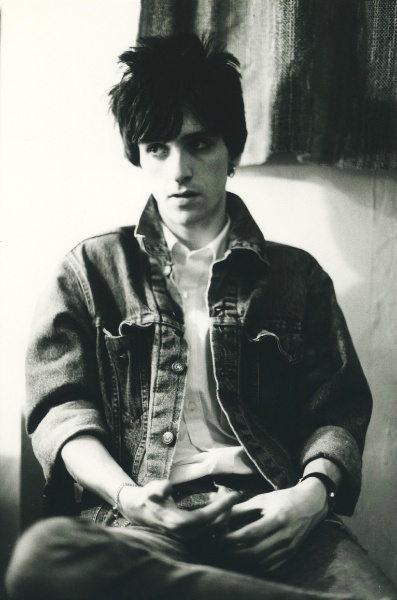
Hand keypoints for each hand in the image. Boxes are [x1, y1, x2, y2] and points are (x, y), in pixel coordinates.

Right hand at [118, 480, 238, 539]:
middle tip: (229, 490)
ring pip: (215, 528)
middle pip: (215, 524)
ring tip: (222, 492)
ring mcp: (189, 536)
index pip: (207, 516)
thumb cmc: (148, 497)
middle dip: (226, 507)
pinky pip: (211, 528)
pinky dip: (217, 515)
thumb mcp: (152, 489)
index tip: (235, 494)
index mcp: (177, 523)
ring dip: (223, 511)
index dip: (222, 506)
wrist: (139, 510)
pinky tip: (213, 499)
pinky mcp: (191, 535)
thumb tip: (167, 486)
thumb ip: (159, 488)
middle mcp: (185, 534)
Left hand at [222, 478, 327, 571]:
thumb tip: (222, 514)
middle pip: (255, 551)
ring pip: (262, 561)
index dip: (233, 538)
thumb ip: (243, 508)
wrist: (311, 504)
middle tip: (222, 548)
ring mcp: (290, 547)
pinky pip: (272, 566)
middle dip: (235, 551)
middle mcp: (285, 535)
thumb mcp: (263, 499)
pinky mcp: (292, 554)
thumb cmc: (284, 498)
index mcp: (277, 518)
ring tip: (231, 552)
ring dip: (244, 559)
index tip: (219, 537)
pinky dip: (257, 565)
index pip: (250, 533)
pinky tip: (248, 558)